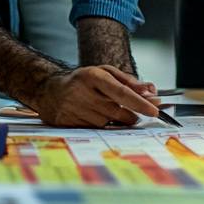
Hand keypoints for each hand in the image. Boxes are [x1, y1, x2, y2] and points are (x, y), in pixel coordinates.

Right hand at [27, 65, 160, 127]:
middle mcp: (83, 94)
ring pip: (108, 123)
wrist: (49, 90)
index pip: (121, 92)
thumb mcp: (105, 73)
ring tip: (108, 109)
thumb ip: (129, 81)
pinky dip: (102, 125)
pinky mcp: (68, 124)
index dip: (139, 102)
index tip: (154, 109)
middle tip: (136, 112)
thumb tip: (150, 91)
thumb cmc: (84, 81)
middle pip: (118, 112)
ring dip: (116, 120)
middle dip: (132, 114)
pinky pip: (95, 129)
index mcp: (93, 76)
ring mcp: (75, 110)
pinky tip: (95, 115)